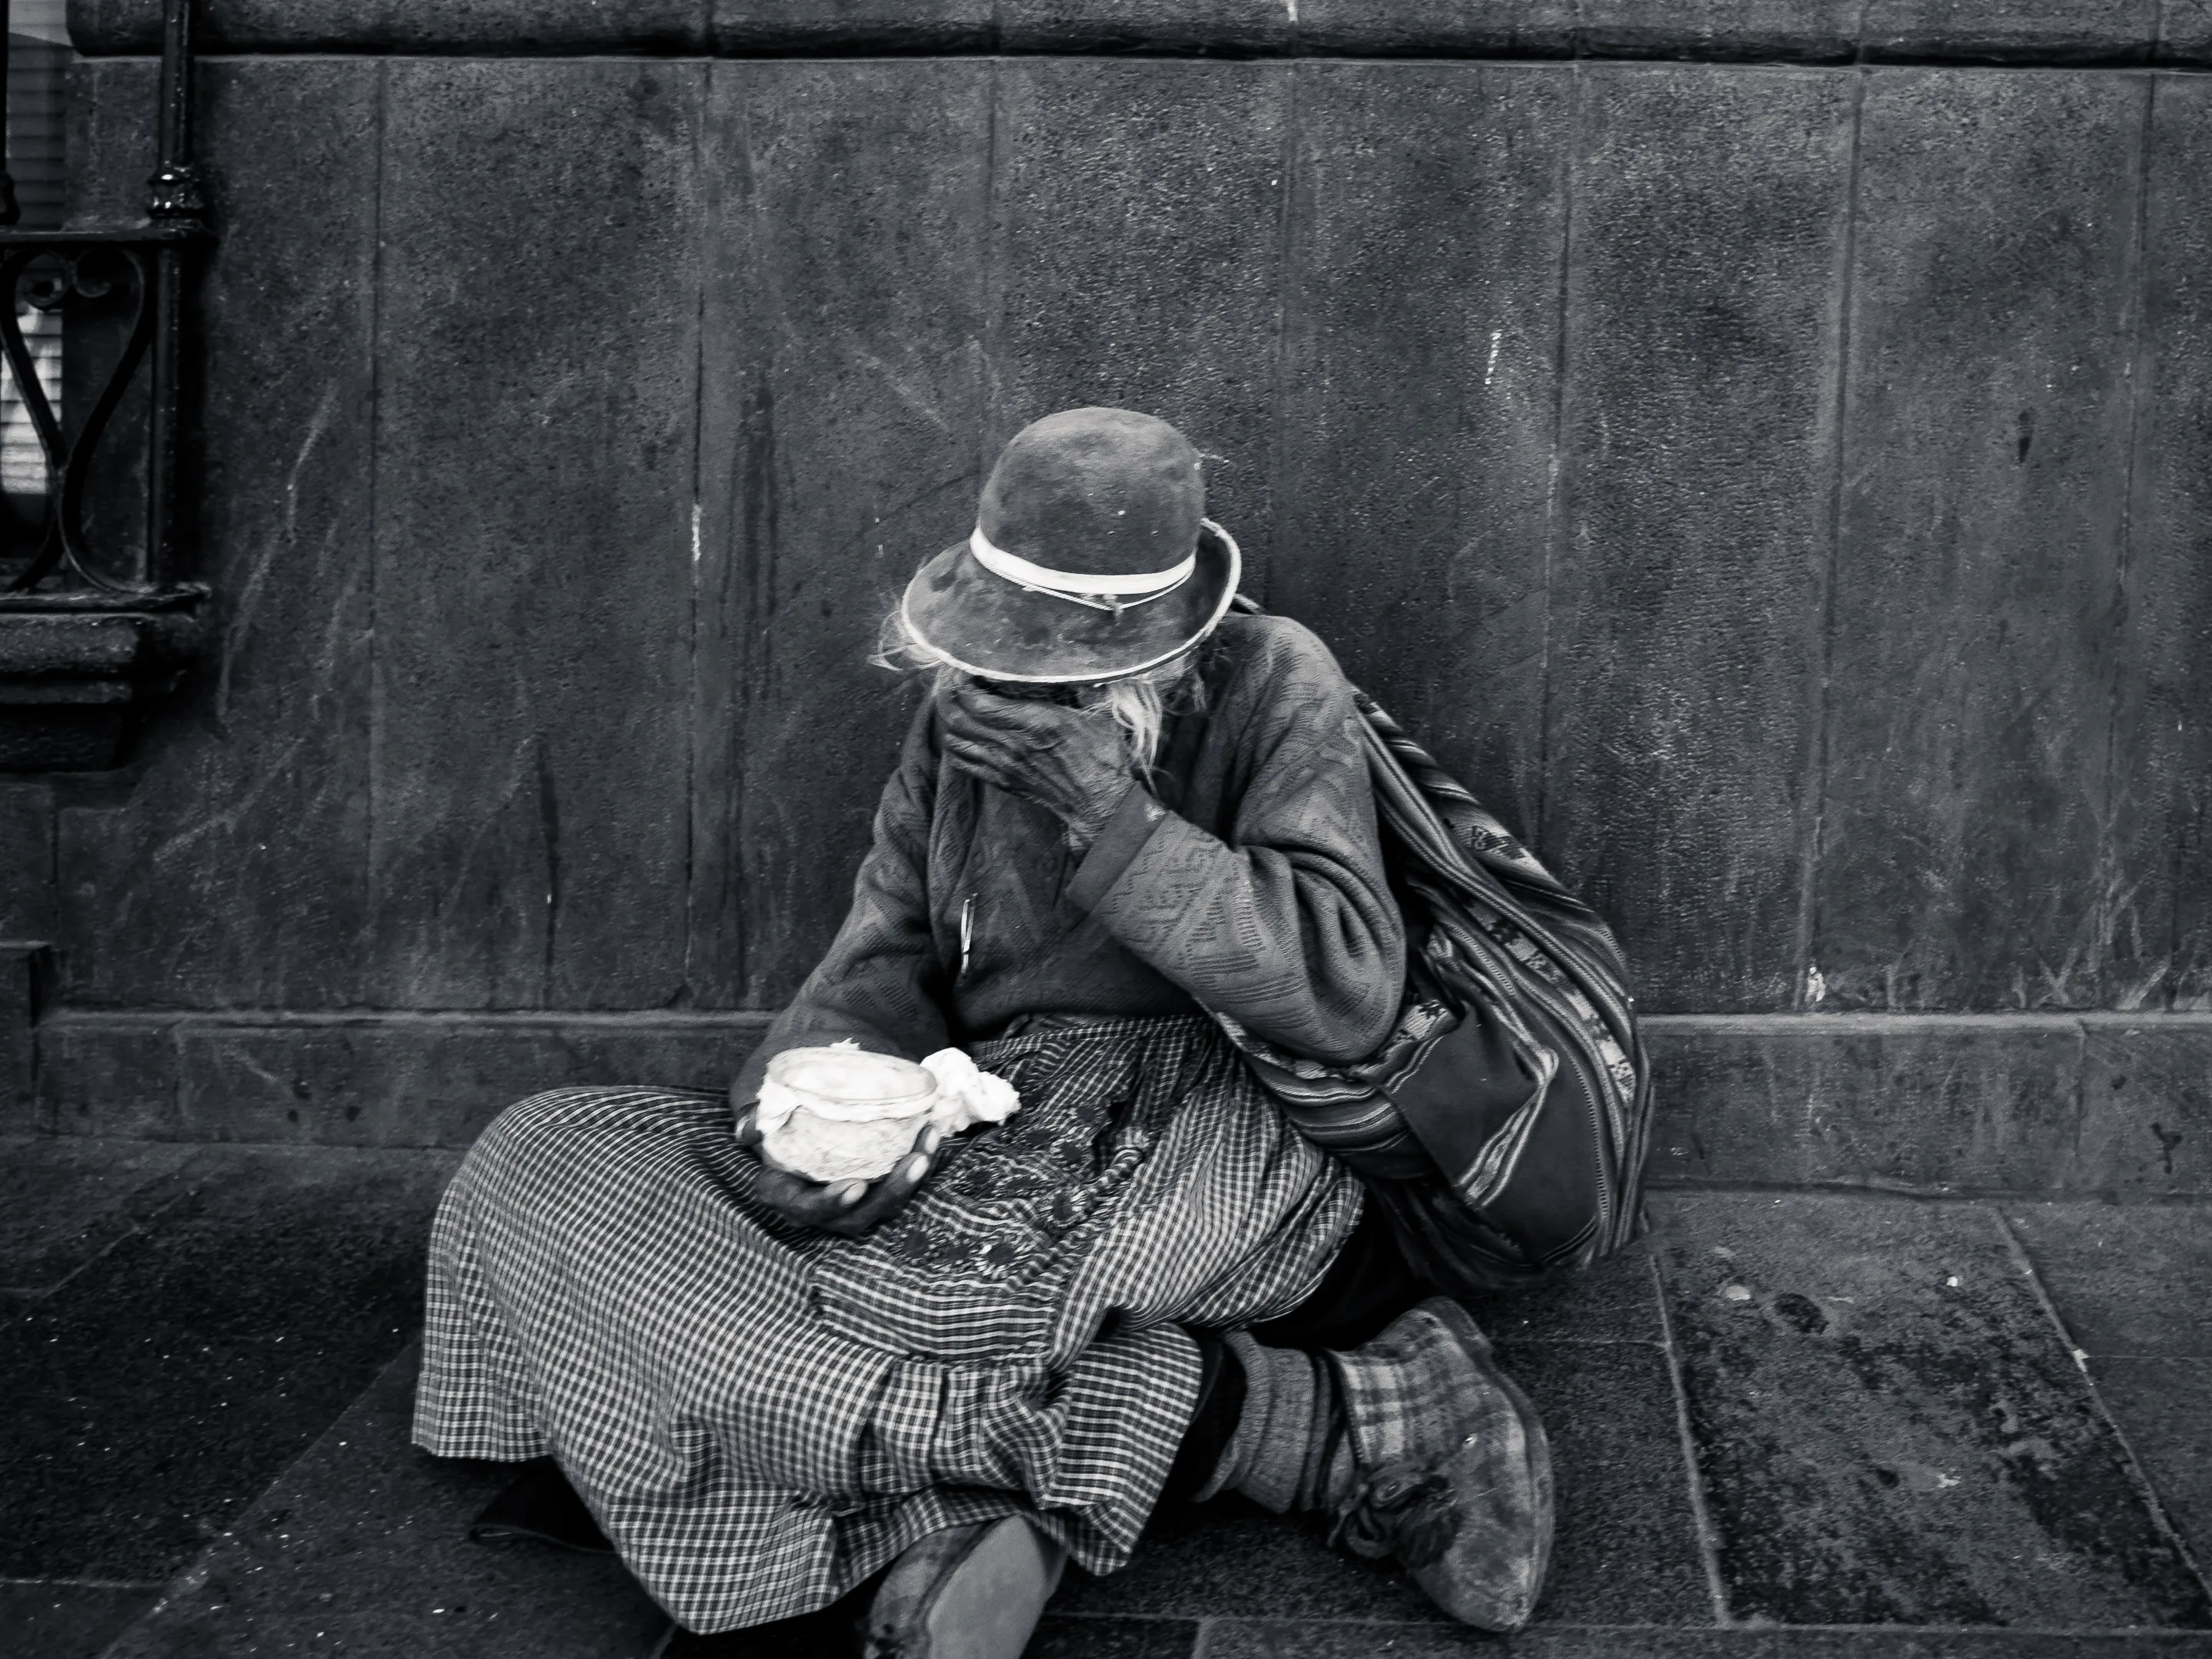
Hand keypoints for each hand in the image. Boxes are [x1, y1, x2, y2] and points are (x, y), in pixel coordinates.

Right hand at [735, 1106, 944, 1237]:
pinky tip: (932, 1138)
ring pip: (884, 1207)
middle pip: (855, 1217)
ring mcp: (849, 1205)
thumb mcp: (766, 1113)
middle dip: (889, 1194)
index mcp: (785, 1193)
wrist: (804, 1113)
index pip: (804, 1207)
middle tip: (914, 1162)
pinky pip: (900, 1189)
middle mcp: (818, 1208)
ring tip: (928, 1148)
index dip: (830, 1202)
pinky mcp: (874, 1193)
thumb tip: (746, 1129)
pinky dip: (919, 1166)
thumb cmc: (782, 1114)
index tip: (855, 1185)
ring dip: (911, 1182)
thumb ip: (757, 1118)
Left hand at [938, 678, 1130, 847]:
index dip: (963, 682)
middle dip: (950, 696)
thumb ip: (1081, 688)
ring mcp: (1003, 765)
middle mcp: (1011, 743)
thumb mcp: (1098, 714)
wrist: (1102, 804)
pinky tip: (964, 735)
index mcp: (1034, 721)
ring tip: (958, 706)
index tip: (968, 669)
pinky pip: (964, 763)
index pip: (976, 701)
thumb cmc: (1105, 758)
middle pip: (957, 717)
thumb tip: (1075, 666)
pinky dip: (956, 747)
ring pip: (955, 740)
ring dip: (951, 721)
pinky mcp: (1003, 781)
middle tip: (956, 682)